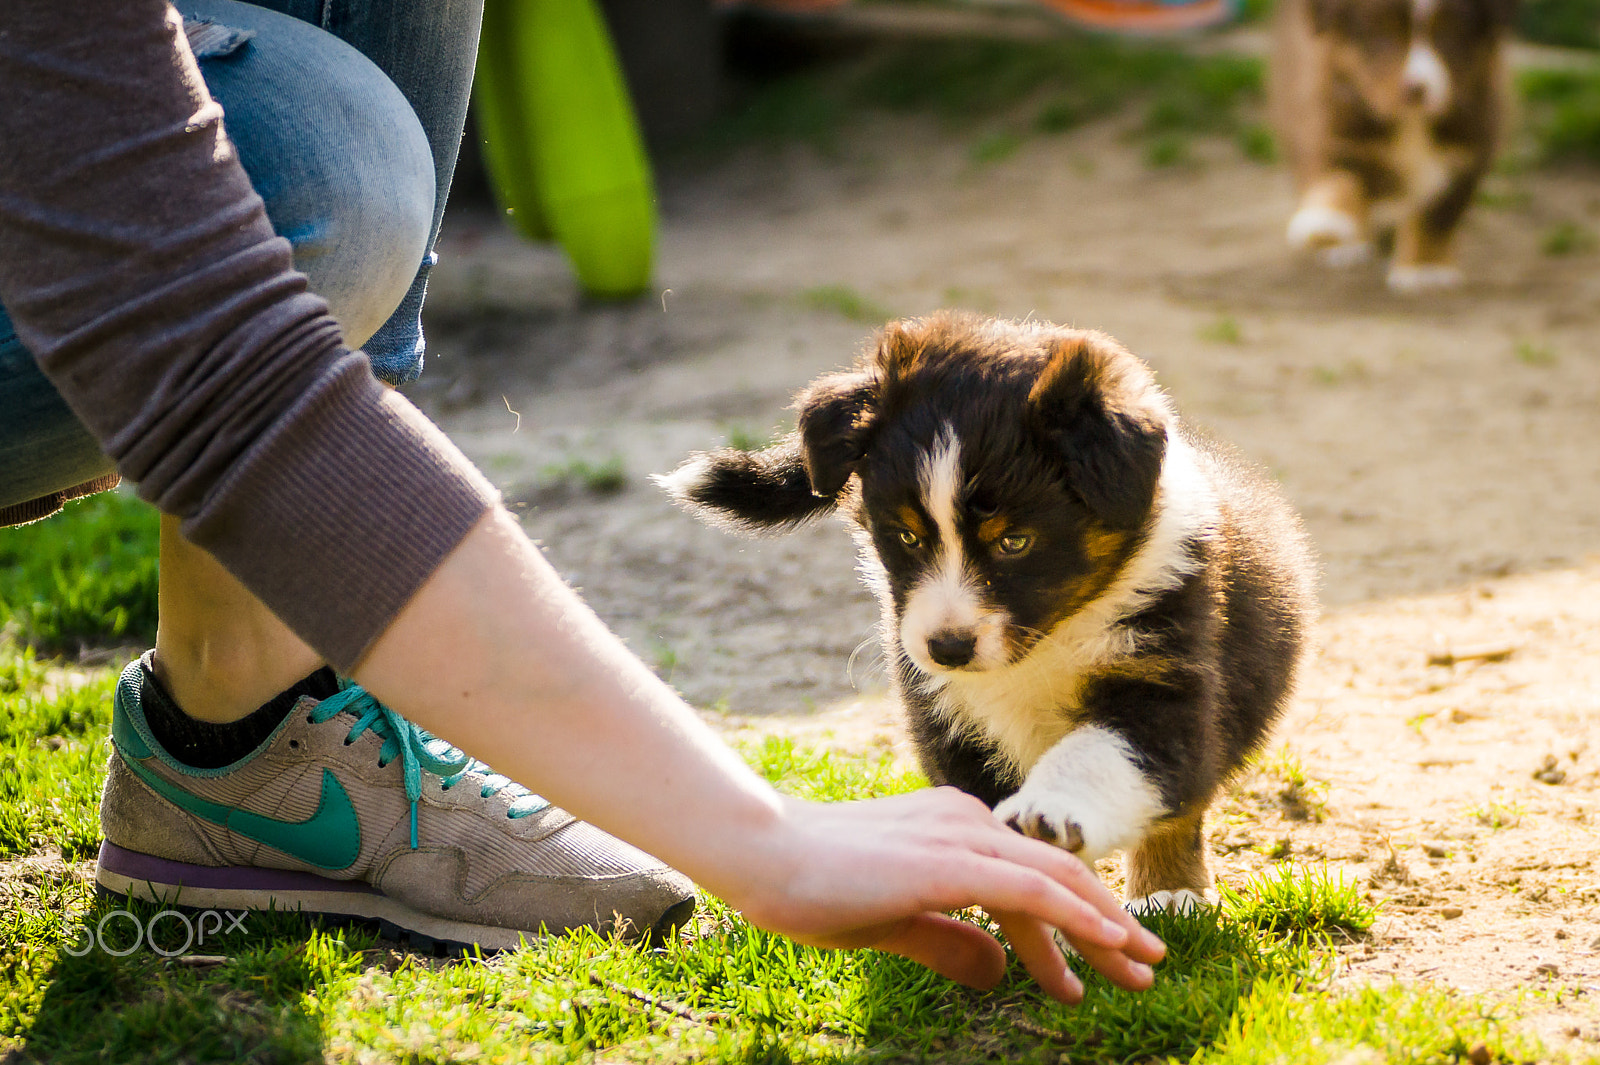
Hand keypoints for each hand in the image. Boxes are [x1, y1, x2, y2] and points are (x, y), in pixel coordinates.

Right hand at [728, 787, 1165, 1003]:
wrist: (759, 853)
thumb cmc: (812, 885)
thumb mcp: (894, 923)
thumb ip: (949, 942)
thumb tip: (999, 971)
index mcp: (953, 831)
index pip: (1031, 880)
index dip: (1073, 927)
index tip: (1099, 971)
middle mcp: (966, 823)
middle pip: (1059, 876)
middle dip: (1107, 927)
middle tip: (1147, 970)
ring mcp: (959, 836)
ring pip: (1055, 881)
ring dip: (1105, 926)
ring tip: (1141, 970)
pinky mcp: (948, 861)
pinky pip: (1031, 888)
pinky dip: (1076, 914)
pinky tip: (1107, 940)